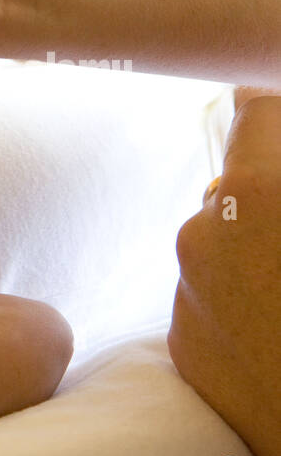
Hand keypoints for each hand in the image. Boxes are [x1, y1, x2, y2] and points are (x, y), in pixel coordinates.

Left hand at [169, 94, 280, 455]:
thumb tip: (255, 107)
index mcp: (257, 190)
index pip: (256, 113)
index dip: (280, 120)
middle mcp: (204, 232)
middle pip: (240, 188)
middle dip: (278, 200)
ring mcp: (188, 293)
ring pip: (223, 248)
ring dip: (261, 259)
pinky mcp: (184, 348)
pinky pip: (212, 303)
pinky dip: (245, 309)